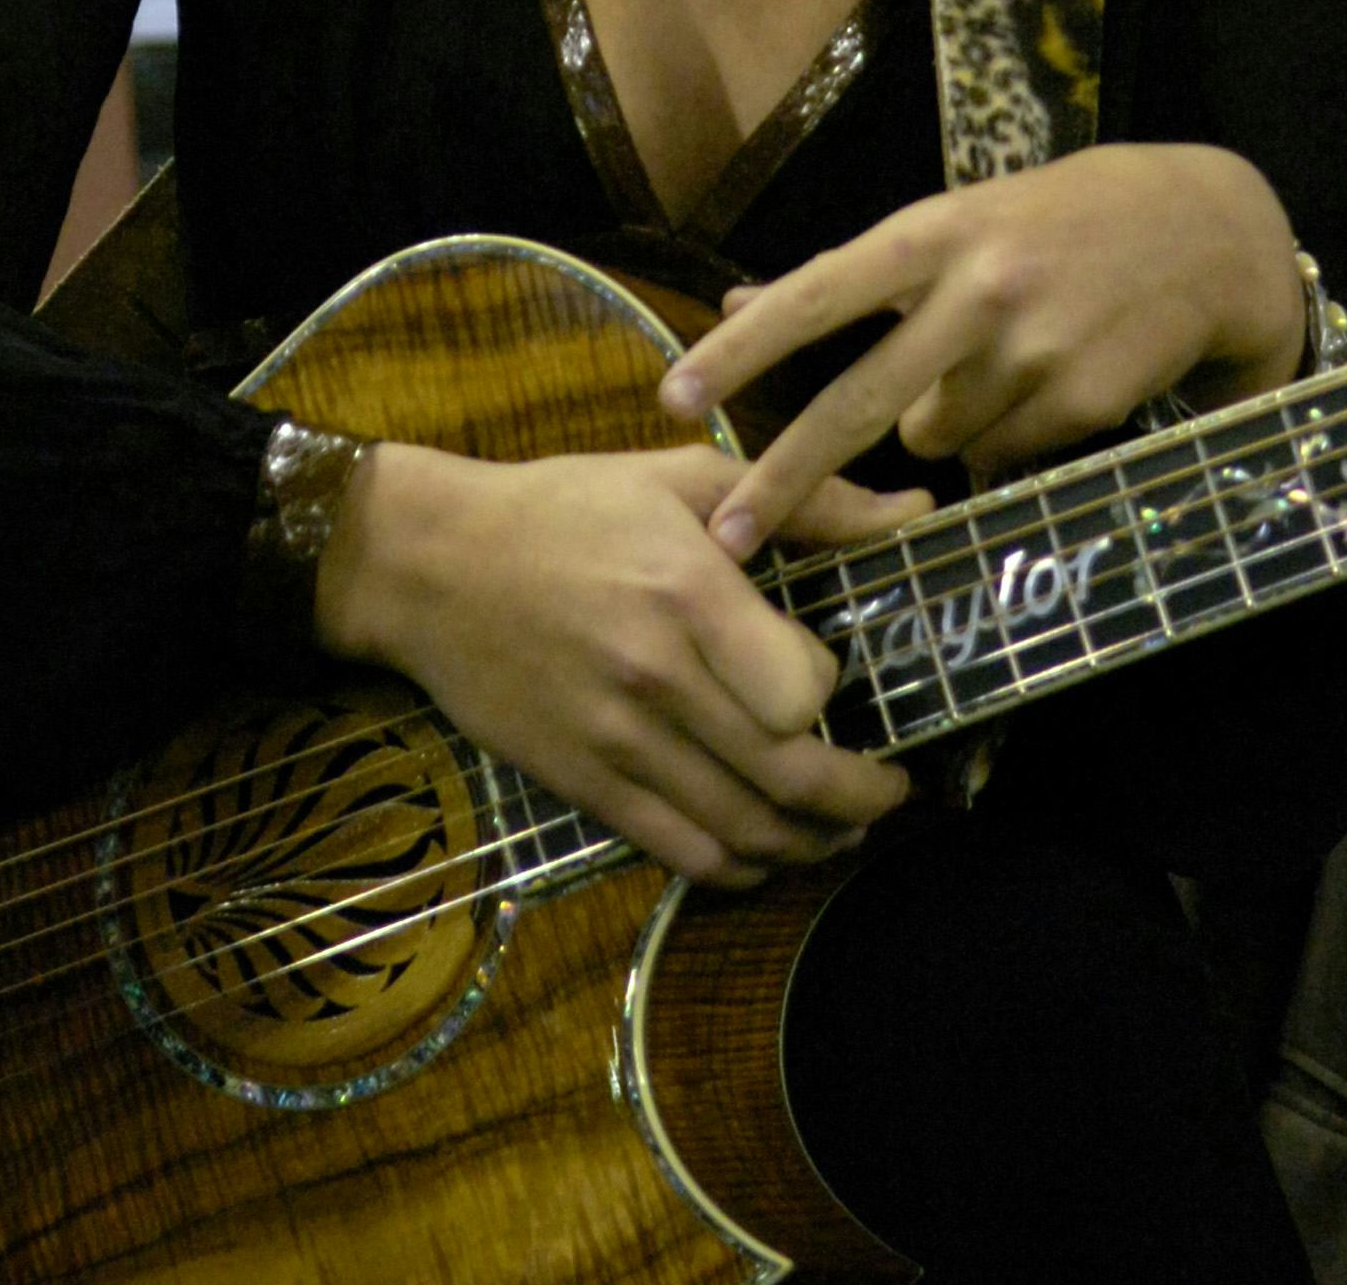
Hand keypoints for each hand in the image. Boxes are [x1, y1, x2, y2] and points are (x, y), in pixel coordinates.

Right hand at [313, 441, 923, 885]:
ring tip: (844, 824)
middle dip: (860, 798)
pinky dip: (741, 868)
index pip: (800, 689)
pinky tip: (766, 848)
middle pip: (788, 777)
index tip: (837, 677)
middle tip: (892, 788)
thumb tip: (913, 513)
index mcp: (686, 592)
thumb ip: (808, 502)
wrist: (433, 565)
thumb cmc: (567, 508)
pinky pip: (681, 854)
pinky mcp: (583, 784)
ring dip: (812, 843)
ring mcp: (616, 742)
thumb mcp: (684, 478)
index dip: (835, 692)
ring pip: (743, 832)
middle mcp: (655, 678)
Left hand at [660, 145, 1306, 561]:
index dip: (741, 349)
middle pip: (860, 402)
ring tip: (1000, 366)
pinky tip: (1052, 385)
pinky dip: (1008, 438)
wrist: (1204, 234)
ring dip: (944, 425)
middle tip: (729, 537)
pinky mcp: (1082, 403)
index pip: (816, 294)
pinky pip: (1003, 457)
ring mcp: (1032, 351)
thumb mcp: (951, 224)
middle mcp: (976, 290)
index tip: (676, 396)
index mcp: (931, 234)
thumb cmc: (1053, 224)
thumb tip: (734, 297)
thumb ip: (848, 275)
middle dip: (787, 476)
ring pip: (936, 440)